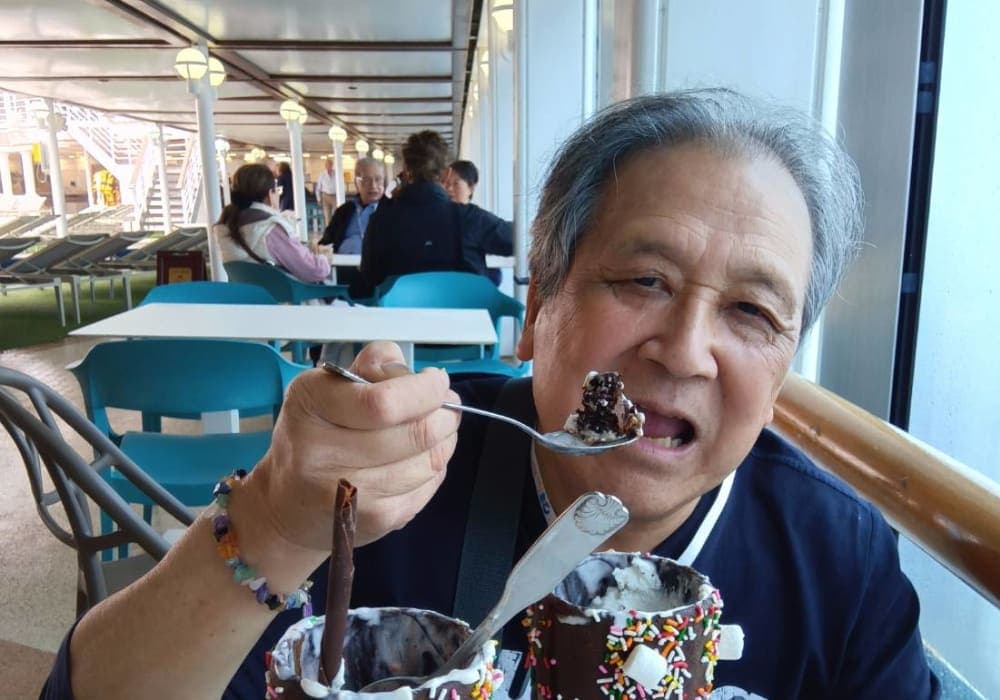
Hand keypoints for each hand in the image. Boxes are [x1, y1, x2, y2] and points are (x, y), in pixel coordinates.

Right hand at [242, 342, 459, 551]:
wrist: (288, 506)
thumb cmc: (315, 436)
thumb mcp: (328, 386)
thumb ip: (374, 363)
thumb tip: (417, 374)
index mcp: (310, 406)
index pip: (384, 403)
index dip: (425, 391)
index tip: (436, 382)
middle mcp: (321, 453)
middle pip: (417, 433)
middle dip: (445, 414)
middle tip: (445, 406)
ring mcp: (350, 493)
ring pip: (430, 461)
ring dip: (444, 440)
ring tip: (432, 430)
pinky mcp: (376, 519)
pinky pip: (429, 486)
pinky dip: (434, 468)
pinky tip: (415, 459)